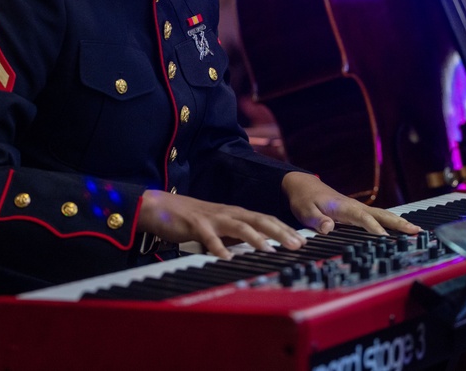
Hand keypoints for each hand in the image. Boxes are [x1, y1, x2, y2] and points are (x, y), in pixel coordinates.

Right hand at [138, 189, 305, 258]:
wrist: (162, 207)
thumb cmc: (193, 219)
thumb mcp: (220, 227)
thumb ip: (237, 236)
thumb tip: (259, 248)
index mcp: (236, 214)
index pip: (266, 220)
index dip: (285, 229)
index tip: (302, 240)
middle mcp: (229, 213)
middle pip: (260, 220)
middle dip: (280, 232)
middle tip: (297, 244)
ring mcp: (213, 218)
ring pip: (240, 226)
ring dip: (256, 238)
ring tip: (270, 249)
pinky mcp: (196, 225)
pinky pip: (209, 238)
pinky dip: (219, 248)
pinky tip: (226, 258)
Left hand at [281, 172, 421, 235]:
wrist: (303, 185)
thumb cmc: (304, 199)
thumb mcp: (304, 211)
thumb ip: (316, 220)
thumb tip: (328, 227)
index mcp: (343, 206)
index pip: (362, 218)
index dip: (374, 228)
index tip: (385, 238)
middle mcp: (354, 206)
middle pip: (380, 214)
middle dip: (398, 223)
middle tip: (415, 231)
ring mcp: (357, 208)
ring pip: (382, 215)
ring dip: (399, 222)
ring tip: (416, 231)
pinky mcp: (356, 211)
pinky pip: (377, 217)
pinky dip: (390, 222)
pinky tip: (400, 228)